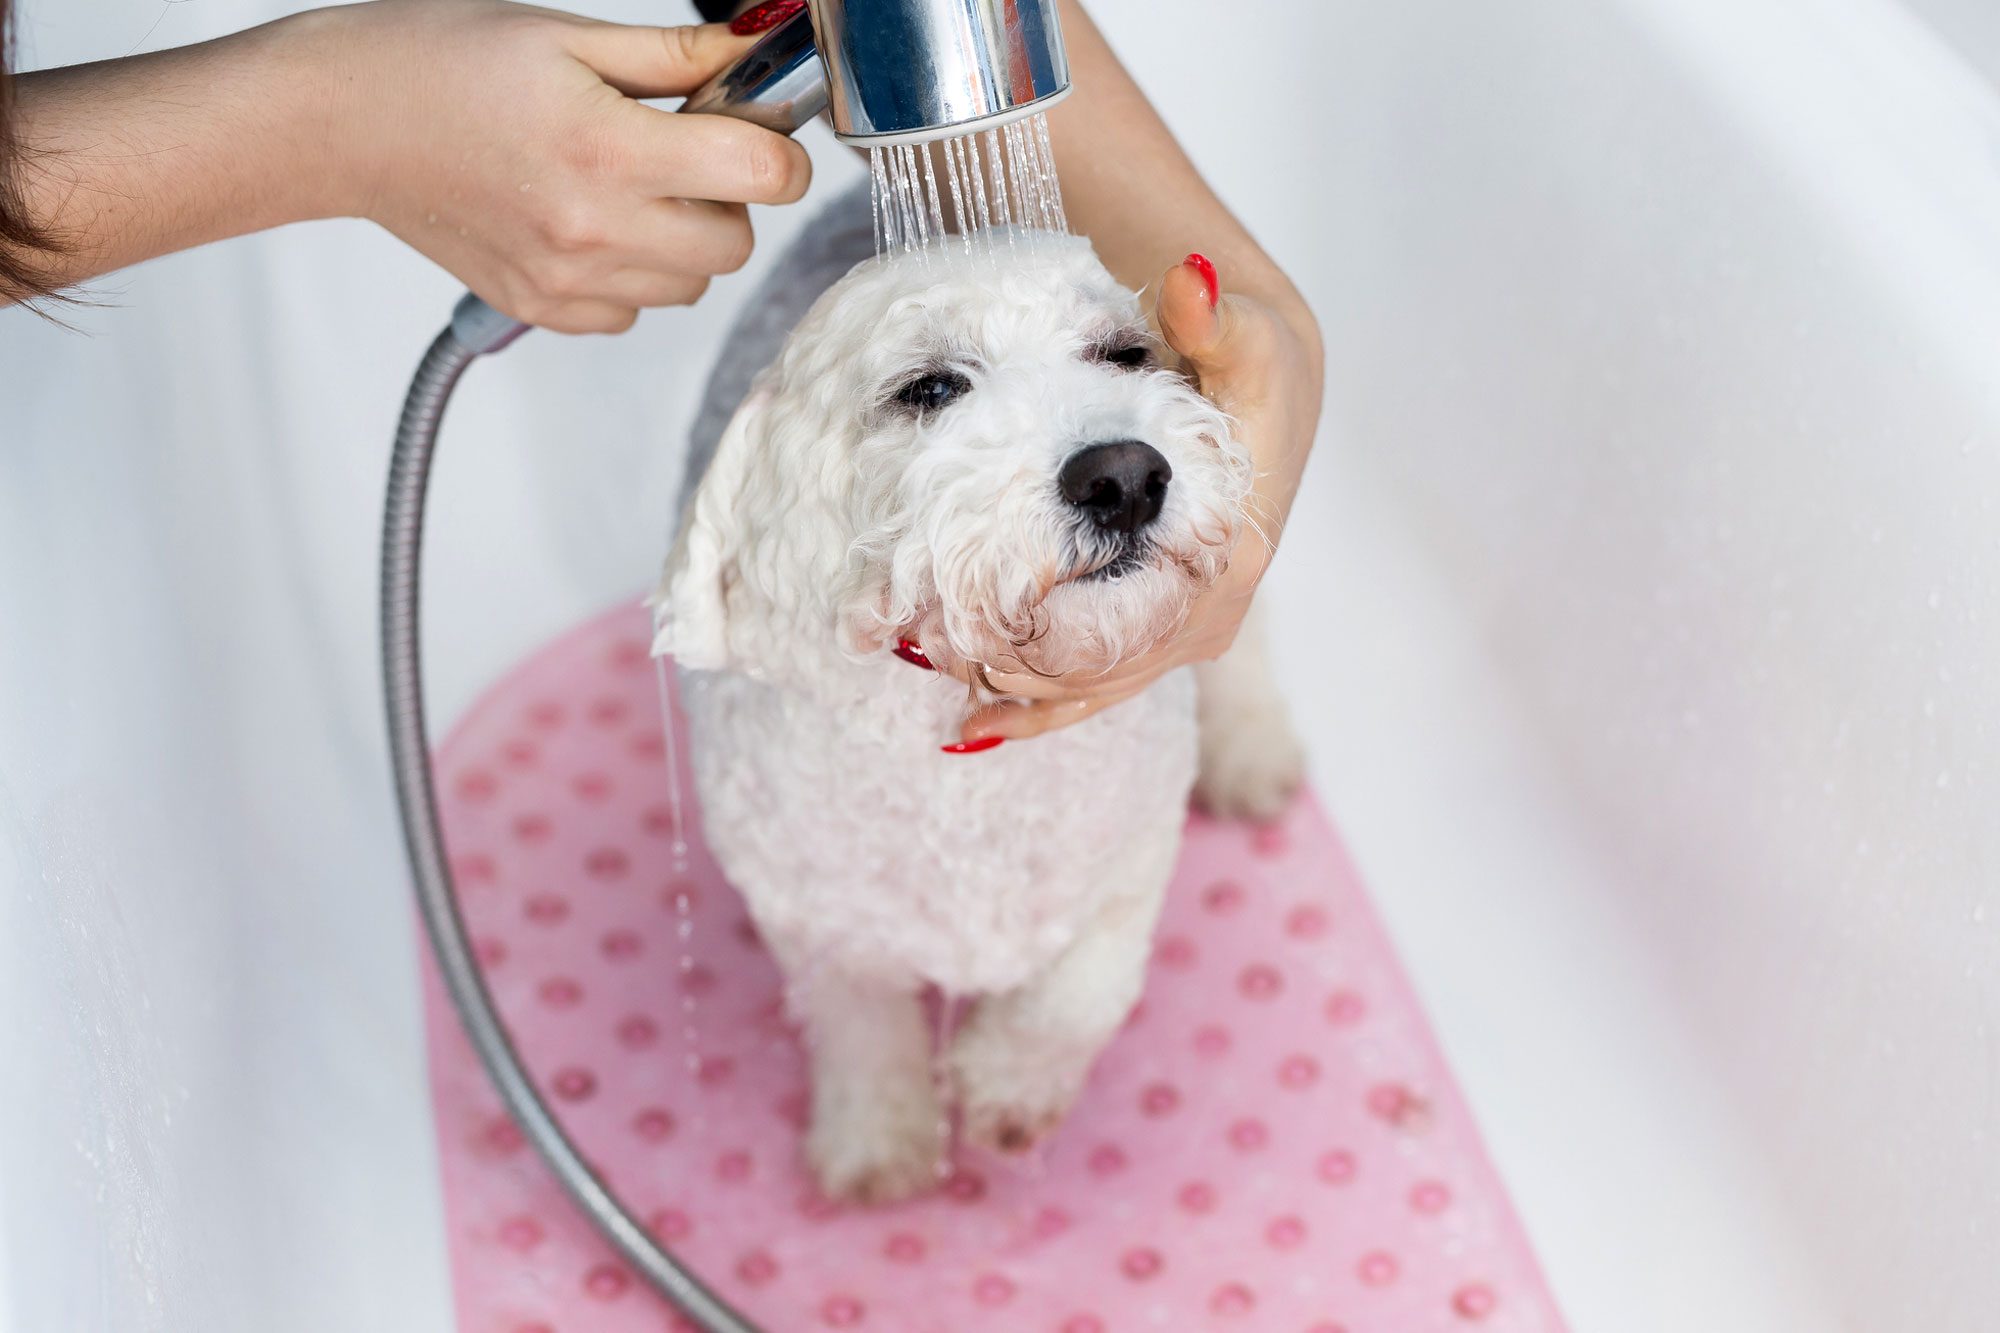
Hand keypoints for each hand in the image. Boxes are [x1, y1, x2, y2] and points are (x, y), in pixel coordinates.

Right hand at [305, 0, 811, 332]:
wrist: (342, 122)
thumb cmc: (440, 63)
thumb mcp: (567, 37)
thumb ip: (677, 57)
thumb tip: (760, 53)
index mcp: (608, 149)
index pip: (760, 178)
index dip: (779, 154)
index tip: (763, 138)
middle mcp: (593, 228)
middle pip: (735, 244)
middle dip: (728, 199)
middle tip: (680, 157)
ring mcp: (566, 280)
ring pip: (691, 286)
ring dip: (683, 241)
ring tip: (626, 188)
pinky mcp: (541, 309)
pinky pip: (633, 315)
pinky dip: (633, 278)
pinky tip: (590, 224)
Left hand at [957, 254, 1319, 742]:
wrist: (1268, 384)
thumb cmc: (1250, 361)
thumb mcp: (1236, 329)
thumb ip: (1211, 316)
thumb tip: (1191, 282)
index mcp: (1232, 551)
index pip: (1144, 621)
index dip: (1074, 642)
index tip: (1002, 648)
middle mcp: (1215, 604)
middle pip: (1120, 667)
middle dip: (1042, 680)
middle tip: (956, 677)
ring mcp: (1195, 623)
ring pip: (1110, 684)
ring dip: (1039, 700)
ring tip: (962, 708)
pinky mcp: (1173, 626)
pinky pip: (1109, 680)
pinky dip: (1051, 704)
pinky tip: (982, 726)